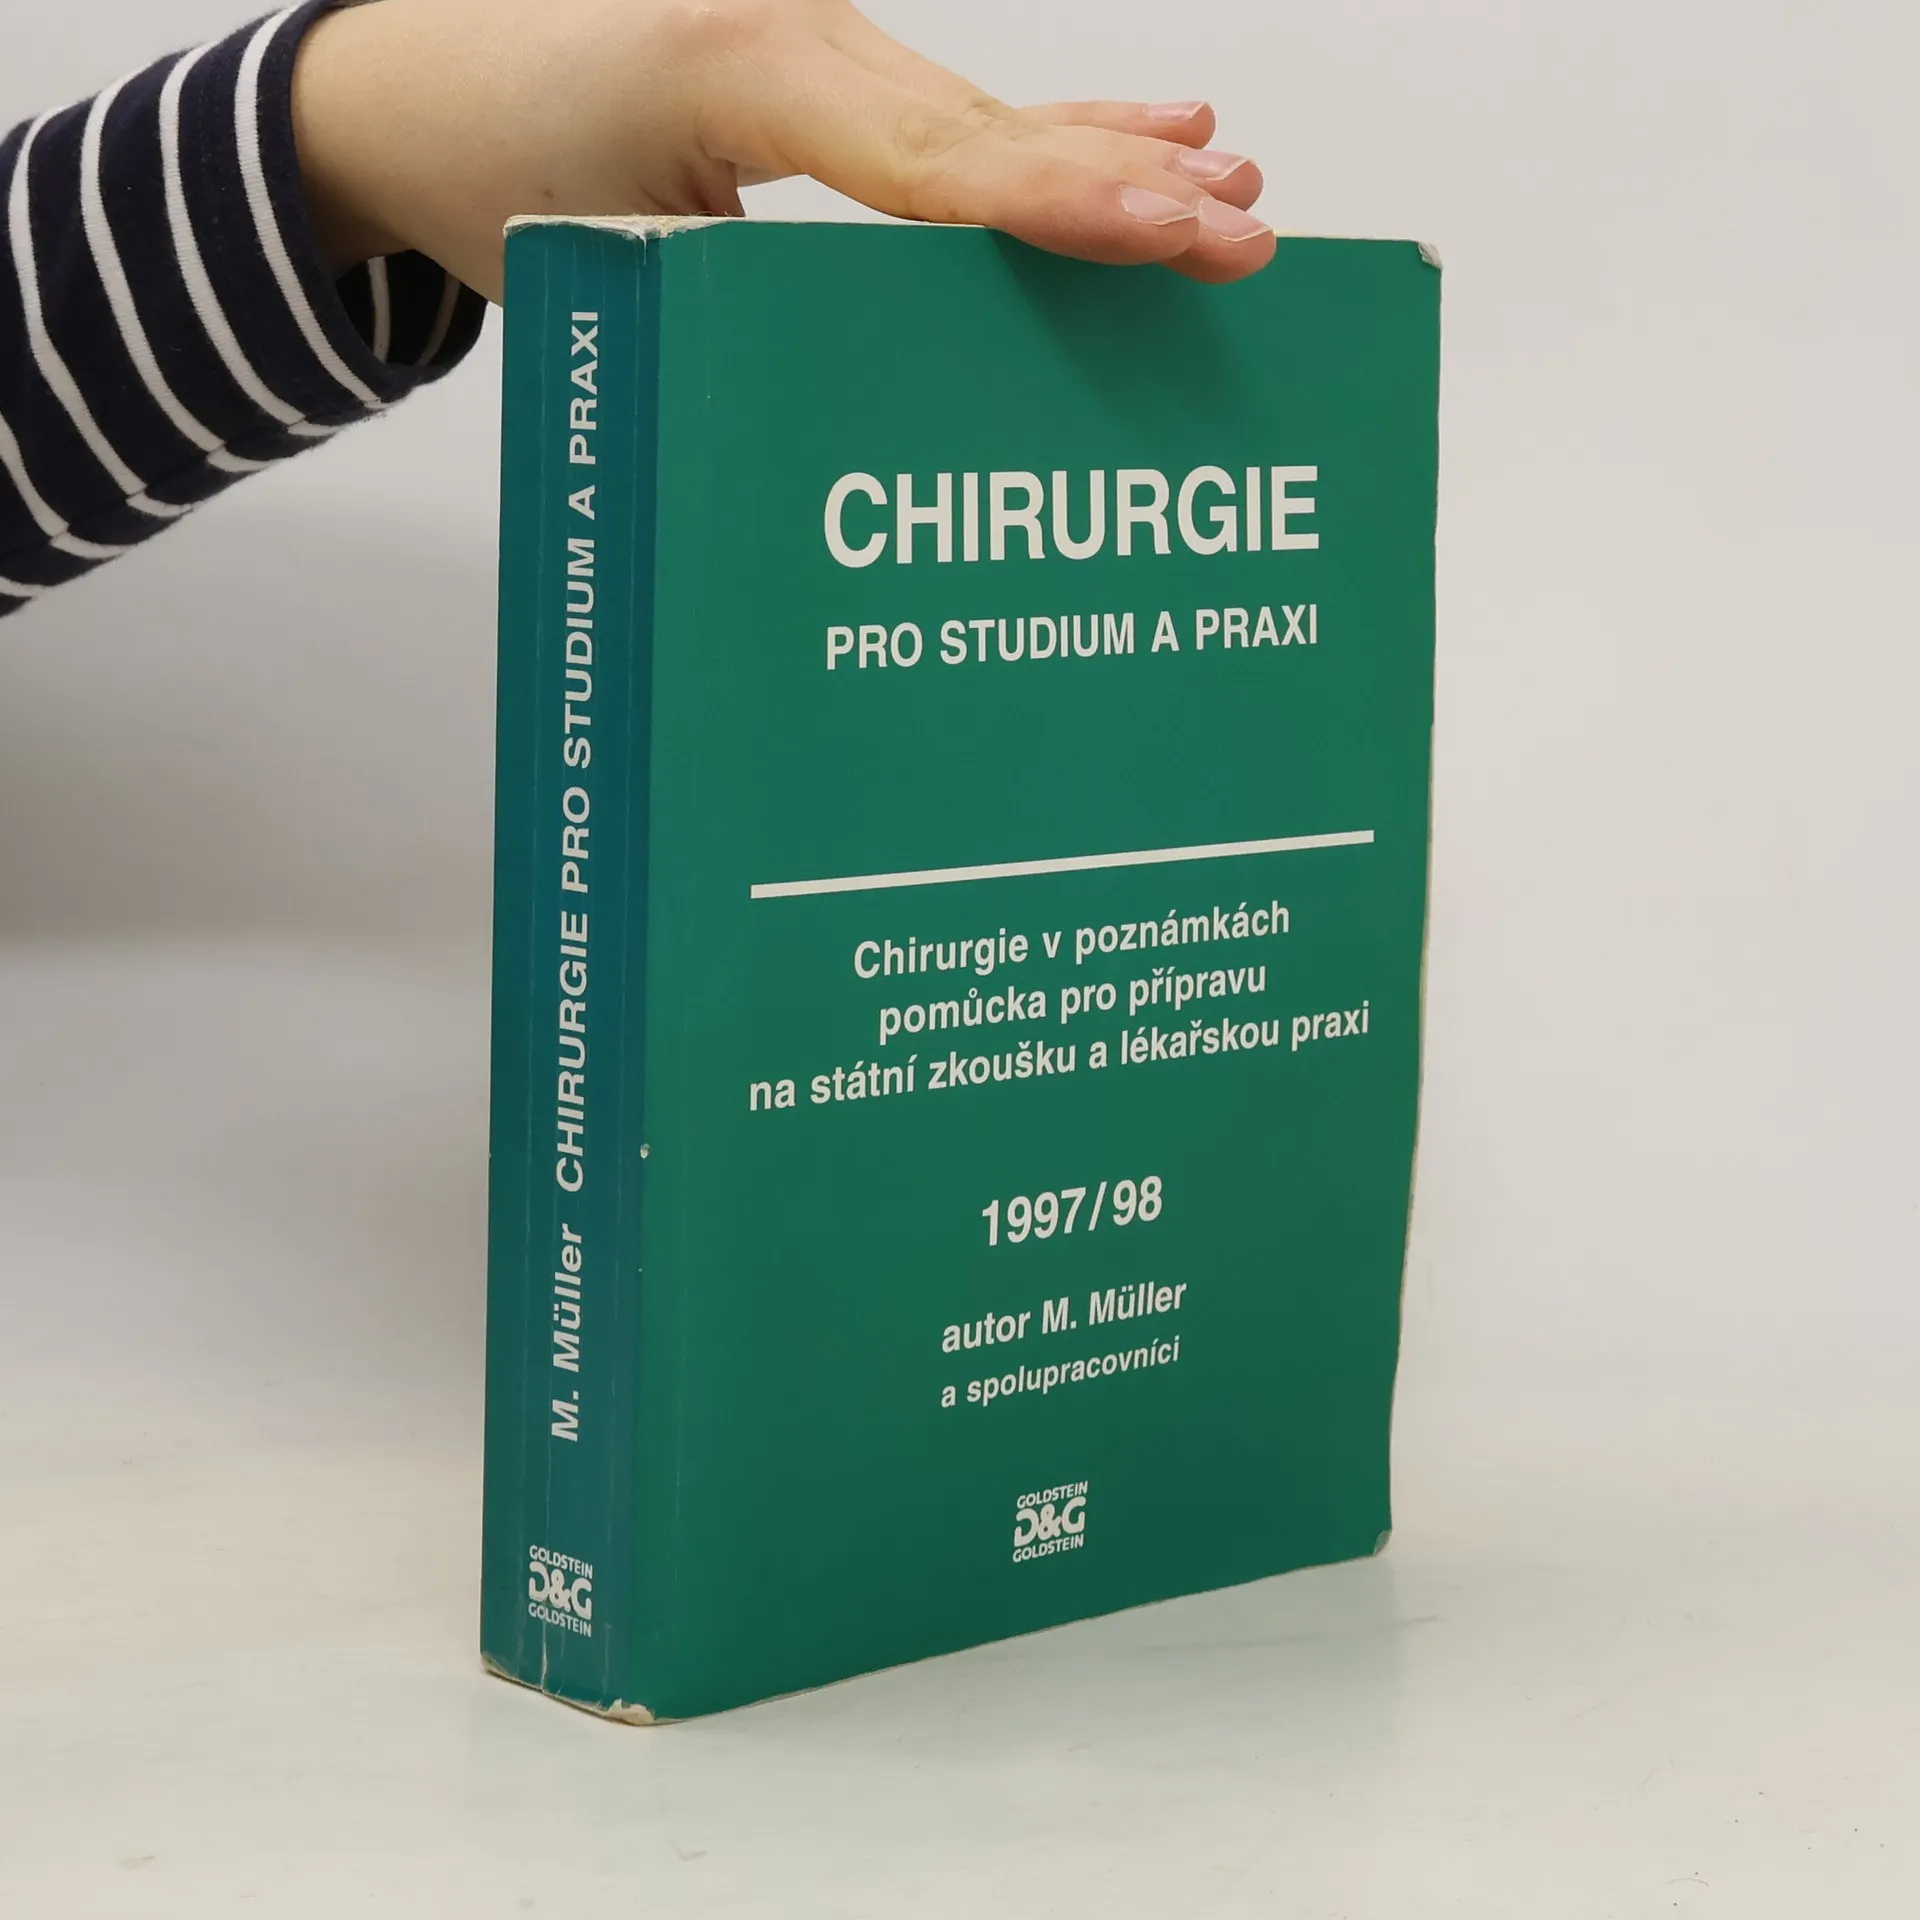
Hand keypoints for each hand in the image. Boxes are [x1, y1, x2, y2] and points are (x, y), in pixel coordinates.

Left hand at [292, 0, 1272, 300]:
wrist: (411, 88)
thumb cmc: (489, 160)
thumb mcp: (595, 254)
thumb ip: (726, 313)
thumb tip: (851, 433)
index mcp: (740, 65)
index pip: (929, 155)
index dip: (1052, 200)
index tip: (1160, 224)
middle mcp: (800, 39)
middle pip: (993, 132)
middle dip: (1125, 193)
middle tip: (1242, 238)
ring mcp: (822, 49)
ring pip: (993, 120)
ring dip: (1115, 164)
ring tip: (1231, 192)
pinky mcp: (827, 78)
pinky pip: (959, 115)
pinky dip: (1056, 135)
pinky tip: (1152, 133)